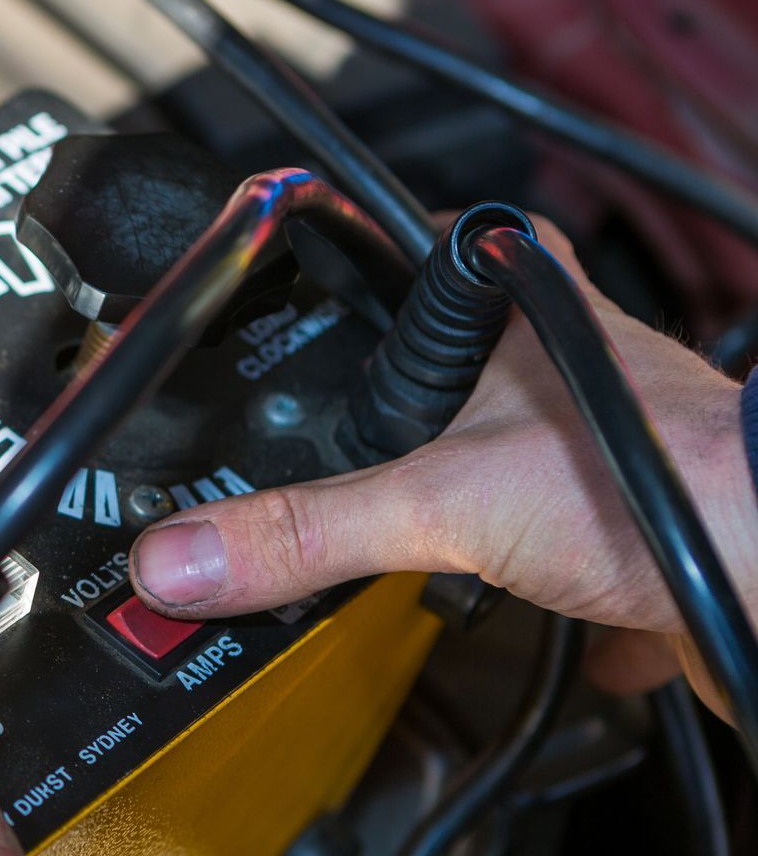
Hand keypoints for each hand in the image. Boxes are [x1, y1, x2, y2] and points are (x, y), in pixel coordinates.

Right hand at [128, 219, 757, 716]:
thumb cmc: (669, 482)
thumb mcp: (440, 504)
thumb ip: (306, 531)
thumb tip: (186, 553)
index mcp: (515, 307)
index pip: (422, 238)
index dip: (361, 248)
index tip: (300, 266)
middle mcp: (567, 359)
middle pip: (460, 357)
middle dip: (401, 405)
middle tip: (325, 426)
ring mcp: (606, 444)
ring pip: (512, 452)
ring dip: (466, 497)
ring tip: (401, 530)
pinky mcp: (636, 526)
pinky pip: (570, 549)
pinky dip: (542, 591)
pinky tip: (513, 617)